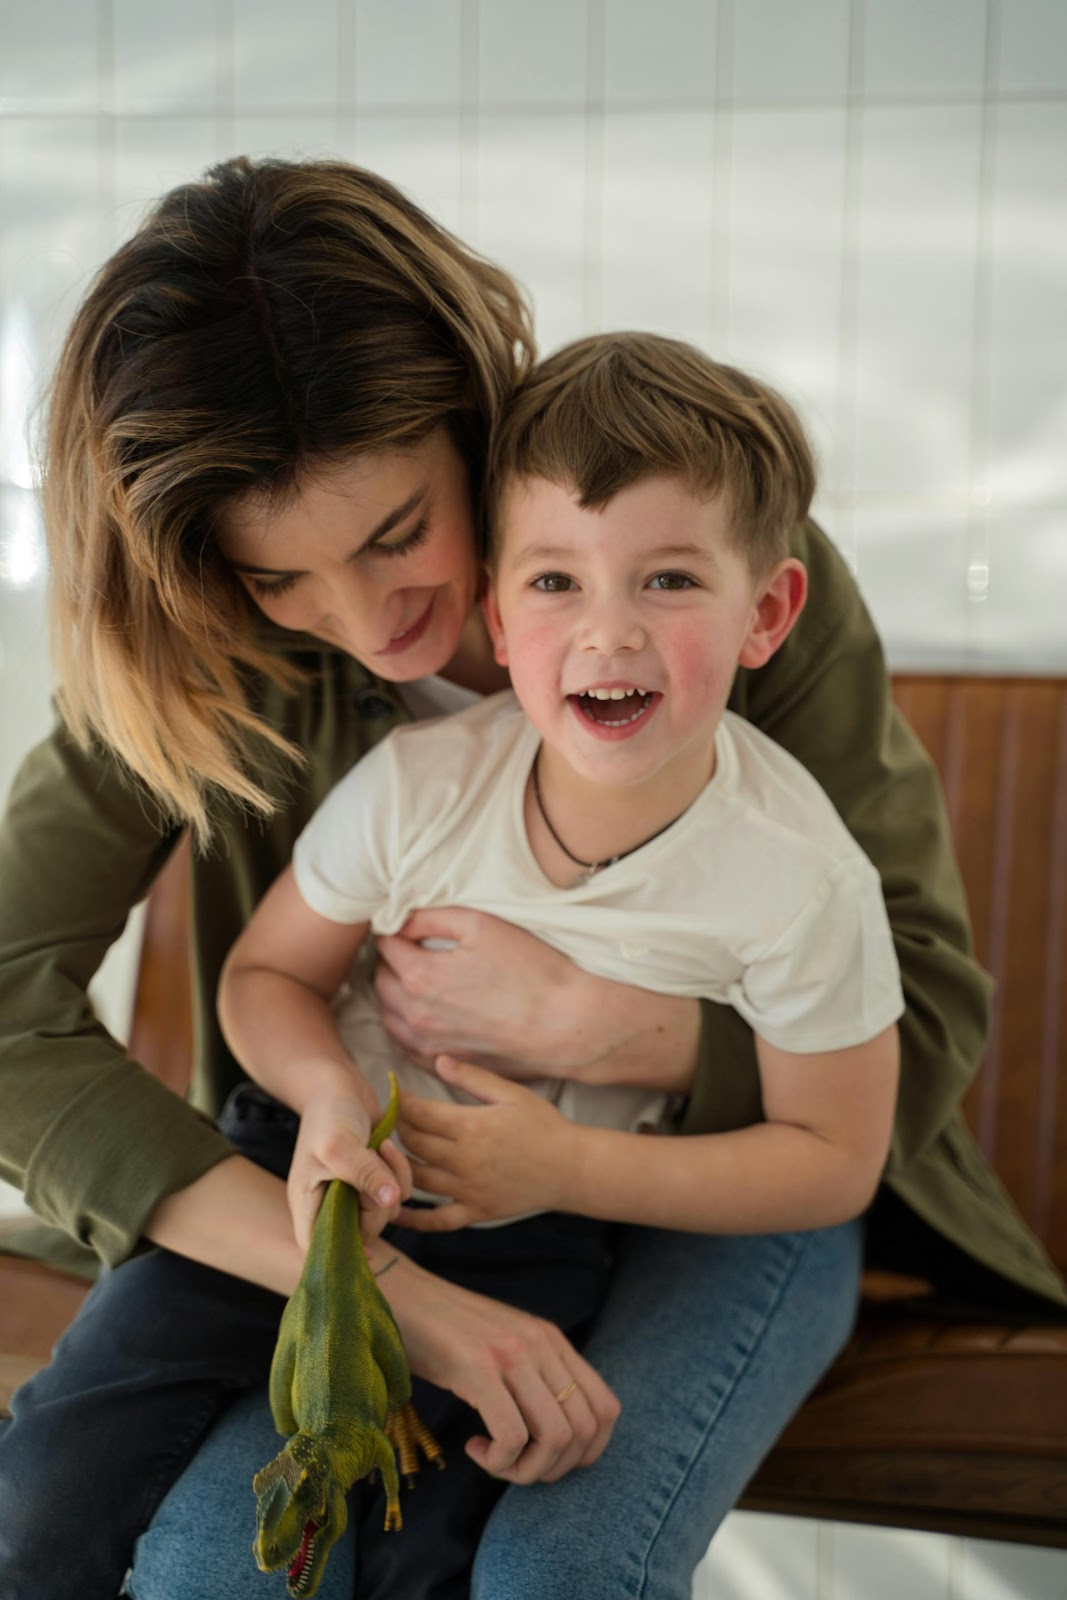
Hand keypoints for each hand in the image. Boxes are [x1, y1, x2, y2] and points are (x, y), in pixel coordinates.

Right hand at [286, 1084, 412, 1251]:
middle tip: (374, 1169)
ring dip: (392, 1182)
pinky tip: (389, 1146)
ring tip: (381, 1149)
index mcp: (308, 1203)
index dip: (341, 1258)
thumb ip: (362, 1173)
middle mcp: (330, 1204)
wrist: (340, 1085)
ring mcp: (354, 1193)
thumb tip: (391, 1201)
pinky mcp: (375, 1180)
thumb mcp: (338, 1144)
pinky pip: (398, 1193)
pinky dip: (401, 1172)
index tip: (370, 1255)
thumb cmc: (328, 1114)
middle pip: (362, 1233)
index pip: (317, 1247)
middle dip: (377, 1204)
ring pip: (385, 1212)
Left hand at [374, 909, 580, 1077]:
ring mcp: (430, 1045)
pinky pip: (407, 1045)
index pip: (385, 945)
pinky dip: (407, 1025)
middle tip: (412, 947)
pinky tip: (427, 1011)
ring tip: (417, 978)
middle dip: (391, 961)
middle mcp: (416, 1015)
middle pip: (381, 981)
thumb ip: (431, 917)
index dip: (394, 930)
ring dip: (395, 994)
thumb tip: (400, 918)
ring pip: (389, 1015)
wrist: (566, 1024)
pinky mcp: (446, 1063)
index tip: (408, 924)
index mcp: (420, 976)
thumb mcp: (481, 925)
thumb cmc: (531, 970)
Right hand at [382, 1252, 619, 1483]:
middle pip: (584, 1431)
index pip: (607, 1409)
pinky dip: (498, 1460)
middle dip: (552, 1468)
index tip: (546, 1460)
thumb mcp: (504, 1346)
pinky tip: (474, 1448)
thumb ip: (533, 1376)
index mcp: (553, 1340)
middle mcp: (542, 1344)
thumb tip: (555, 1437)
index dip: (587, 1453)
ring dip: (525, 1469)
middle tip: (514, 1466)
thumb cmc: (446, 1330)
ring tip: (493, 1460)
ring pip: (555, 1438)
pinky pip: (512, 1436)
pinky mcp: (479, 1367)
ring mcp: (513, 1354)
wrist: (402, 1294)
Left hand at [397, 1056, 576, 1228]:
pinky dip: (413, 1219)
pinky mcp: (475, 1211)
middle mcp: (465, 1160)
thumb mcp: (511, 1094)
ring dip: (397, 1165)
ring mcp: (468, 1189)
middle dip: (396, 1129)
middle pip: (413, 1144)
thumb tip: (438, 1061)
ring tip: (386, 1154)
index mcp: (472, 1127)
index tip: (393, 1095)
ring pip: (417, 1178)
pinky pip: (437, 1220)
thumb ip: (472, 1078)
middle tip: (389, 1119)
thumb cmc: (544, 1126)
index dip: (401, 1103)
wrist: (572, 1168)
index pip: (420, 1114)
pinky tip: (393, 1213)